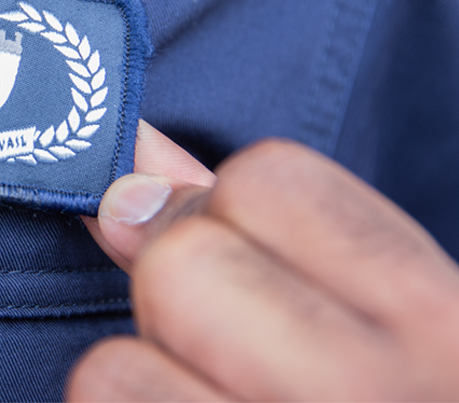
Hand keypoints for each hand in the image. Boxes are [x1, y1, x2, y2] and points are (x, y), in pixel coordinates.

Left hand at [68, 125, 458, 400]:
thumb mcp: (387, 331)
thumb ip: (269, 241)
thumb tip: (131, 160)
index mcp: (445, 332)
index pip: (270, 180)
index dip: (235, 217)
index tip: (265, 275)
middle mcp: (375, 395)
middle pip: (179, 263)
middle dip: (177, 302)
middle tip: (235, 363)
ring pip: (114, 365)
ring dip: (141, 392)